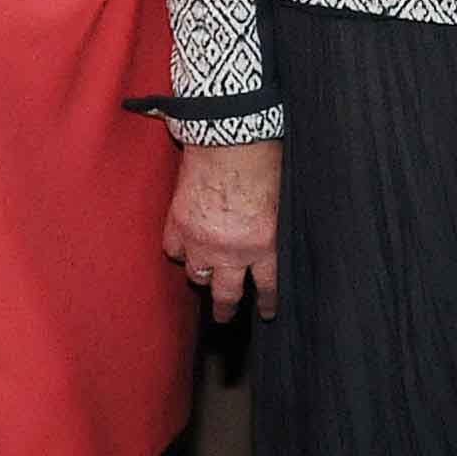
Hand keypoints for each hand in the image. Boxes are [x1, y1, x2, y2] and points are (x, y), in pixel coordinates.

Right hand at [164, 139, 282, 318]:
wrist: (229, 139)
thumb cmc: (263, 161)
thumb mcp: (282, 202)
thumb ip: (274, 229)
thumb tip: (272, 240)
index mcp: (264, 245)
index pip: (267, 286)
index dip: (267, 302)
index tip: (266, 313)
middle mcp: (231, 251)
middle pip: (227, 293)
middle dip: (226, 308)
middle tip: (225, 316)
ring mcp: (201, 240)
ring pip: (197, 275)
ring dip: (202, 275)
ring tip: (205, 276)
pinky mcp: (178, 224)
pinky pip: (174, 250)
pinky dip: (180, 250)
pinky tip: (184, 248)